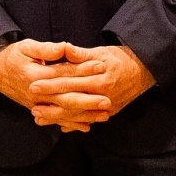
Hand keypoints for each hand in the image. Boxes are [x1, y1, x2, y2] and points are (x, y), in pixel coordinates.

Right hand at [0, 38, 109, 132]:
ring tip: (104, 115)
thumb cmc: (14, 56)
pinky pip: (56, 119)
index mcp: (34, 75)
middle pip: (65, 98)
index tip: (101, 66)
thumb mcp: (26, 47)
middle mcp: (36, 93)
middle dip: (88, 100)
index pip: (63, 73)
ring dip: (84, 115)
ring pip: (63, 112)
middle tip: (107, 100)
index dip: (82, 69)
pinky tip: (86, 126)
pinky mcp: (37, 109)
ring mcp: (36, 104)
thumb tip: (64, 47)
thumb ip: (46, 49)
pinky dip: (71, 124)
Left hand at [28, 43, 156, 125]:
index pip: (69, 80)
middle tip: (32, 106)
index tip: (33, 85)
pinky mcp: (109, 112)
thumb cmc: (119, 59)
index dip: (51, 83)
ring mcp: (106, 105)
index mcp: (98, 77)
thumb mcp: (100, 52)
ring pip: (78, 114)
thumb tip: (64, 48)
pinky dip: (75, 124)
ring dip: (58, 117)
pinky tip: (61, 127)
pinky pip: (89, 119)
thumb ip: (81, 54)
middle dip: (51, 104)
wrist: (144, 71)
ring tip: (39, 118)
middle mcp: (102, 94)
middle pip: (72, 100)